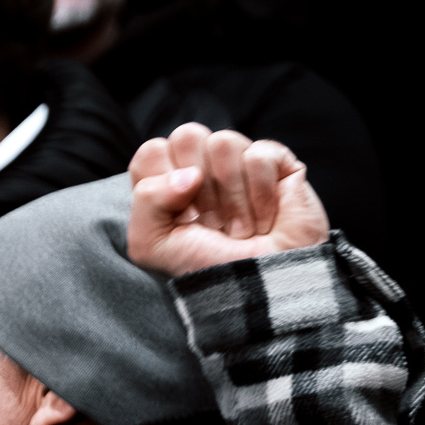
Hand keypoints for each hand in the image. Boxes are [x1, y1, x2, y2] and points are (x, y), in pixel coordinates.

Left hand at [127, 124, 330, 276]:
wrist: (256, 289)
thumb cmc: (203, 267)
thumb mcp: (150, 245)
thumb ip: (145, 199)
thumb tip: (190, 173)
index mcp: (168, 182)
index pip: (151, 151)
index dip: (162, 183)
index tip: (180, 218)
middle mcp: (202, 168)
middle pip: (187, 135)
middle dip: (198, 188)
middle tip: (212, 223)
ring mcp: (240, 163)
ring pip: (223, 142)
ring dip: (232, 198)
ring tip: (241, 227)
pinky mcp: (278, 164)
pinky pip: (259, 154)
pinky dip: (261, 194)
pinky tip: (266, 218)